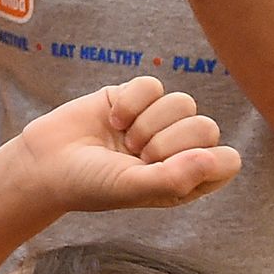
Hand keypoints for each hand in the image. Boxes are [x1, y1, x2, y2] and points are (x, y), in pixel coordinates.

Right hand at [5, 75, 240, 213]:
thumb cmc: (90, 185)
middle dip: (166, 142)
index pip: (227, 161)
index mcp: (189, 179)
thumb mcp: (132, 188)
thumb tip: (213, 157)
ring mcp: (158, 121)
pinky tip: (113, 119)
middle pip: (206, 127)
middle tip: (137, 156)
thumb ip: (175, 178)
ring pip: (183, 103)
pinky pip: (152, 85)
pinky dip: (131, 102)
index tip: (164, 170)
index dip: (200, 161)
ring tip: (123, 140)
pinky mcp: (136, 97)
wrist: (45, 163)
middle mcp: (179, 149)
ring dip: (146, 122)